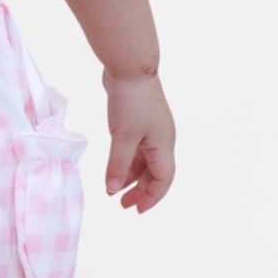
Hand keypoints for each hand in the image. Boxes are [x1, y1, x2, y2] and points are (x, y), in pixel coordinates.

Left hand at [101, 68, 175, 211]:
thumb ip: (118, 165)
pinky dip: (125, 162)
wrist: (129, 68)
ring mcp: (150, 131)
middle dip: (140, 191)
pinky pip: (135, 150)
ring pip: (143, 162)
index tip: (136, 210)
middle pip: (154, 173)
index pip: (163, 180)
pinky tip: (114, 170)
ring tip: (116, 191)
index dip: (152, 197)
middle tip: (123, 205)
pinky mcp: (138, 123)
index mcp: (164, 145)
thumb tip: (112, 190)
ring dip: (131, 178)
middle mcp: (161, 140)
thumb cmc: (131, 100)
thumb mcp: (123, 137)